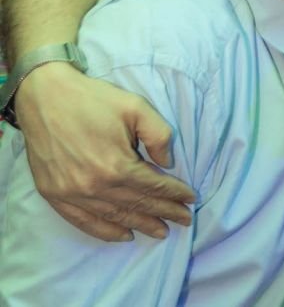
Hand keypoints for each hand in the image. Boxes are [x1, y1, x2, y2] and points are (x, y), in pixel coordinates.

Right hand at [15, 62, 195, 240]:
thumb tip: (167, 163)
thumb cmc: (93, 100)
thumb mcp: (137, 107)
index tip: (191, 199)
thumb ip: (159, 136)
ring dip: (140, 225)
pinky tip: (123, 234)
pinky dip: (105, 231)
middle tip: (184, 219)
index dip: (175, 193)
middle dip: (165, 212)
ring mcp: (72, 194)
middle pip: (138, 204)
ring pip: (114, 216)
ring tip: (161, 231)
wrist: (44, 97)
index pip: (154, 186)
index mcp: (117, 165)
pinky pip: (83, 221)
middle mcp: (95, 186)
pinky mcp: (54, 195)